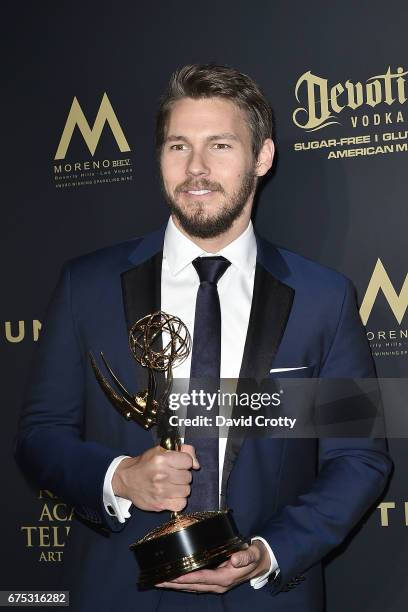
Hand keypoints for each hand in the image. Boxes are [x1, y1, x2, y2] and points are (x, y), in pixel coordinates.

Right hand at [112, 444, 199, 511]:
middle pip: (188, 477)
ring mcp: (161, 491)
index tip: (178, 463)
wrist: (126, 480)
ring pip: (186, 490)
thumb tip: (196, 464)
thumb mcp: (160, 450)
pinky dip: (178, 500)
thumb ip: (182, 450)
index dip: (184, 462)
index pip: (188, 461)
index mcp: (162, 459)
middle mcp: (162, 475)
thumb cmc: (144, 464)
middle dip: (182, 475)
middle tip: (172, 474)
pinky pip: (181, 504)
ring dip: (180, 488)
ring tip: (171, 484)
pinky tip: (171, 495)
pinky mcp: (160, 504)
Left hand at [156, 541, 270, 592]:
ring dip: (176, 585)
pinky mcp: (214, 581)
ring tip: (160, 581)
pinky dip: (184, 583)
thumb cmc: (255, 556)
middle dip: (174, 583)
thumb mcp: (253, 553)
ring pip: (192, 587)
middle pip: (192, 585)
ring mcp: (215, 584)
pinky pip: (196, 584)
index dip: (187, 577)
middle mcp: (218, 584)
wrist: (262, 563)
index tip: (173, 575)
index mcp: (225, 577)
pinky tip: (175, 580)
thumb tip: (234, 559)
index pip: (202, 578)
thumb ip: (245, 556)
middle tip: (157, 580)